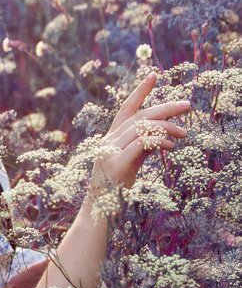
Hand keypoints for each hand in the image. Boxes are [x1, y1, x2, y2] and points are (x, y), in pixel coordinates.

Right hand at [90, 72, 190, 191]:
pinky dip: (158, 142)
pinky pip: (141, 144)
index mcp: (111, 138)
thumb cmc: (116, 188)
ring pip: (141, 127)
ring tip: (183, 134)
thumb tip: (162, 136)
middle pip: (139, 115)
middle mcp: (109, 140)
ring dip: (166, 128)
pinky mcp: (117, 164)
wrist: (99, 212)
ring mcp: (110, 151)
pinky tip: (170, 147)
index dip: (140, 91)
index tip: (155, 75)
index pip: (126, 108)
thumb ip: (143, 147)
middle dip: (165, 107)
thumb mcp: (131, 163)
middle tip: (187, 105)